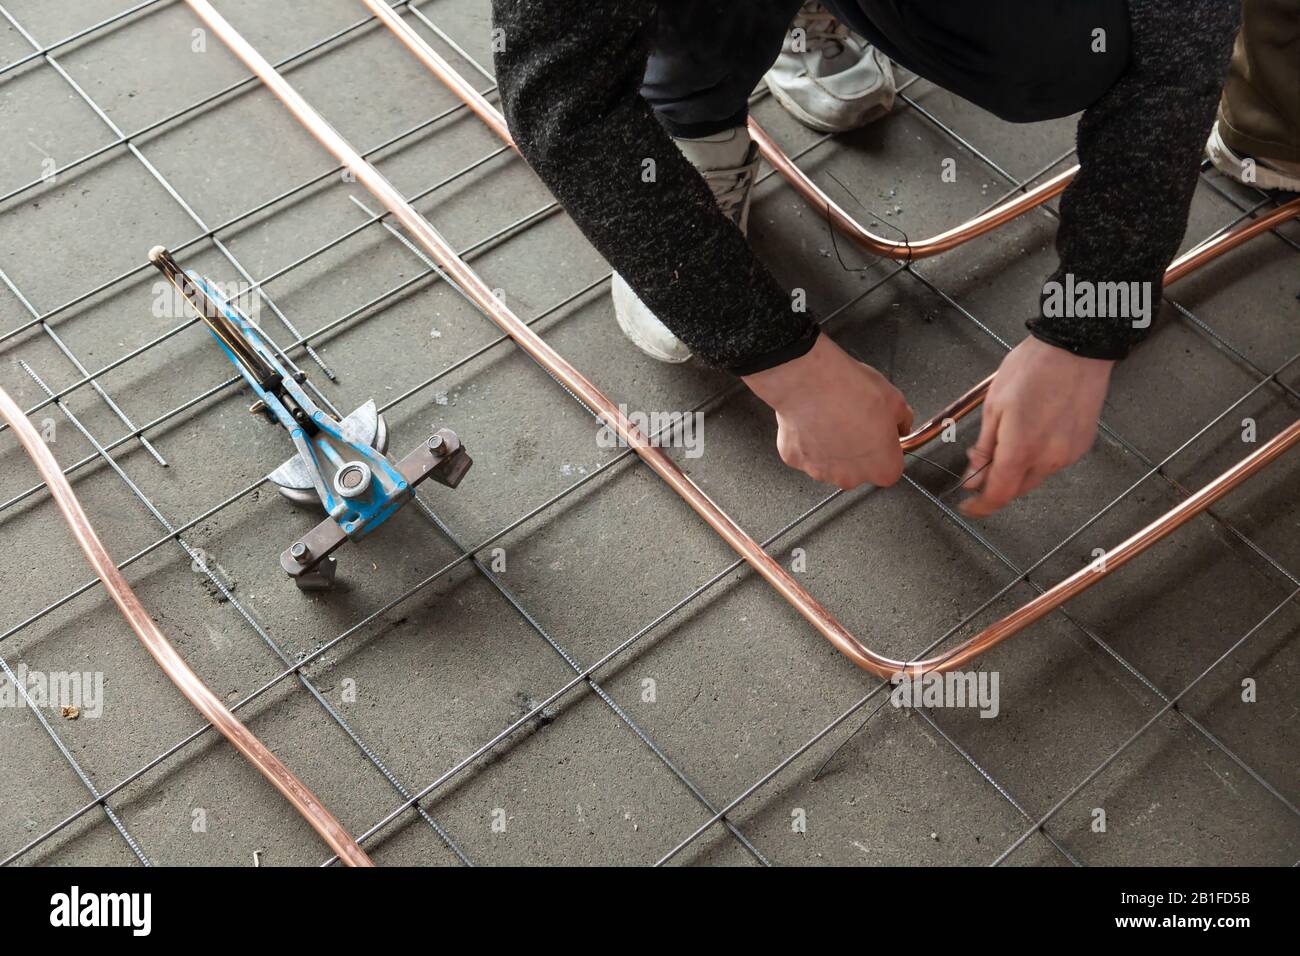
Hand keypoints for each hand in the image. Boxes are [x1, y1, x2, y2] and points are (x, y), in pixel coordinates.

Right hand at [743, 333, 912, 489]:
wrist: (809, 380)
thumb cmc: (849, 391)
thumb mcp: (895, 399)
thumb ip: (902, 420)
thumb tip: (900, 423)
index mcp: (882, 468)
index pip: (890, 466)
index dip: (886, 447)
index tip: (882, 434)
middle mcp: (851, 478)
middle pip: (859, 469)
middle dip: (858, 449)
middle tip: (855, 421)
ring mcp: (820, 471)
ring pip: (831, 461)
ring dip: (832, 445)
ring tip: (832, 416)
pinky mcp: (795, 460)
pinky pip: (806, 452)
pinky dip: (808, 439)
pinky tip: (812, 418)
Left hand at [960, 337, 1112, 516]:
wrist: (1076, 348)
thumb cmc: (1033, 368)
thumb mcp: (994, 406)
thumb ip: (985, 447)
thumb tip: (973, 475)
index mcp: (1021, 449)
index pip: (997, 496)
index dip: (979, 506)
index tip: (968, 506)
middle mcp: (1048, 458)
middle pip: (1016, 490)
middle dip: (996, 484)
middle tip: (979, 464)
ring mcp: (1068, 454)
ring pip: (1035, 477)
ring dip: (1017, 470)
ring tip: (1006, 440)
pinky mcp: (1081, 445)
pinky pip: (1053, 463)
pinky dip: (1037, 458)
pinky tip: (1031, 434)